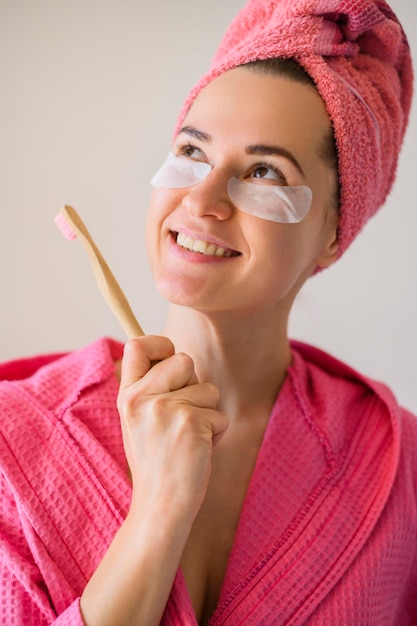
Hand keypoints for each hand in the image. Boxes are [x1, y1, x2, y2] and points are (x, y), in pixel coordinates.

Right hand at [118, 336, 228, 520]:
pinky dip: (217, 433)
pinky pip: (220, 415)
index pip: (137, 346)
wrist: (160, 505)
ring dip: (208, 413)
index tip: (170, 355)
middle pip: (183, 360)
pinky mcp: (191, 422)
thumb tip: (177, 357)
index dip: (159, 343)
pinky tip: (198, 451)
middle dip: (194, 384)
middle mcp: (142, 398)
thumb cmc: (157, 462)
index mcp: (127, 396)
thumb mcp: (140, 421)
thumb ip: (152, 389)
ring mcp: (165, 409)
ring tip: (188, 438)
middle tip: (181, 416)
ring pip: (208, 389)